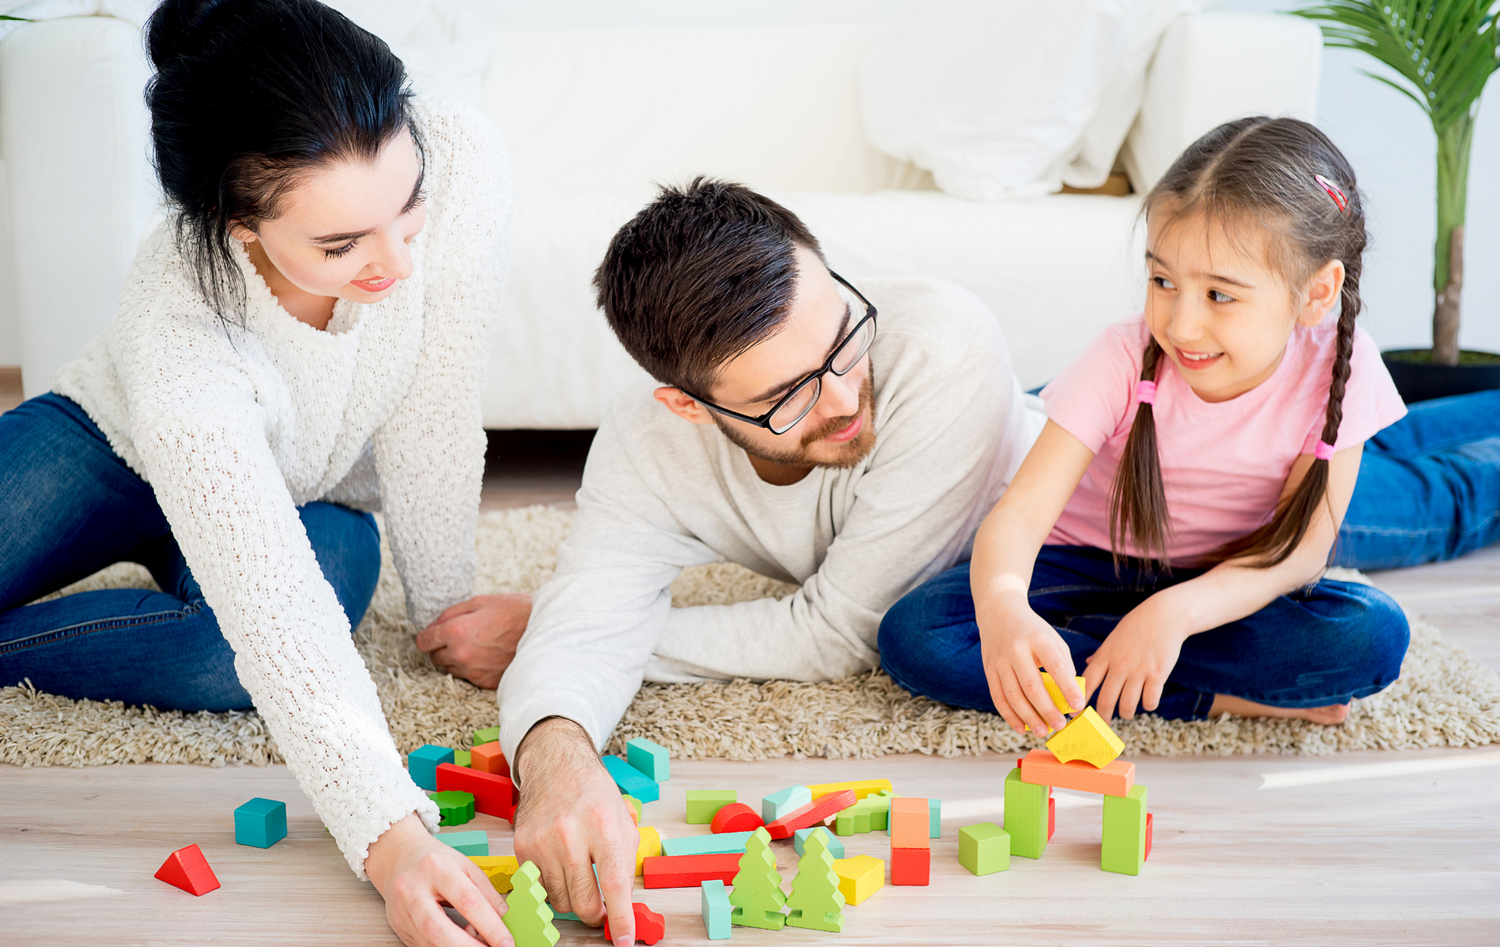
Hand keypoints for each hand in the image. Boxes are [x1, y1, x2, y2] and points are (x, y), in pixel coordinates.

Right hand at [365, 812, 512, 946]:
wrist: (399, 858)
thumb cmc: (436, 862)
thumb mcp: (466, 867)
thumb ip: (487, 894)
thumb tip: (505, 921)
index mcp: (437, 868)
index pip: (467, 900)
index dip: (490, 926)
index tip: (506, 942)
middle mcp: (414, 889)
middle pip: (439, 928)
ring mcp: (402, 910)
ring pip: (429, 942)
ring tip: (478, 946)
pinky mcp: (398, 926)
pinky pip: (423, 945)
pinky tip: (458, 943)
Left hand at [415, 594, 532, 688]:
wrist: (546, 632)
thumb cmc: (515, 612)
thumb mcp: (481, 602)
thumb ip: (451, 613)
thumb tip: (433, 626)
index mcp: (456, 631)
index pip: (424, 642)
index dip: (426, 637)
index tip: (432, 635)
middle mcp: (461, 654)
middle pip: (434, 658)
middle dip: (441, 648)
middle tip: (458, 638)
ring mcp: (474, 671)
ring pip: (451, 669)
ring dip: (457, 659)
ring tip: (477, 646)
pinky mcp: (486, 682)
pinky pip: (469, 677)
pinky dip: (473, 668)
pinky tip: (487, 656)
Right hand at [512, 717, 638, 946]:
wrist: (556, 767)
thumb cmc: (594, 795)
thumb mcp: (623, 823)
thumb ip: (624, 865)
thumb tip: (621, 908)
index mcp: (603, 826)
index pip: (613, 884)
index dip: (620, 919)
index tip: (624, 941)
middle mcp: (570, 834)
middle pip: (582, 902)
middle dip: (595, 914)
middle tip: (601, 909)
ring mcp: (542, 842)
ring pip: (560, 901)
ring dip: (573, 899)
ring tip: (580, 876)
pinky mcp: (522, 847)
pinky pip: (540, 888)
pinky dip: (553, 887)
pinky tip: (561, 867)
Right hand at [975, 589, 1083, 735]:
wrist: (998, 612)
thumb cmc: (1032, 630)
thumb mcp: (1052, 638)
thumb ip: (1063, 663)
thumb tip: (1070, 695)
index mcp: (1038, 639)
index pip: (1056, 666)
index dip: (1068, 688)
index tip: (1079, 706)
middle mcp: (1016, 650)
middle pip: (1032, 686)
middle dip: (1047, 709)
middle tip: (1060, 725)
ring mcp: (999, 661)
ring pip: (1013, 695)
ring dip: (1028, 717)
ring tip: (1043, 731)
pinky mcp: (989, 670)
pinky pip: (998, 697)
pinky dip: (1009, 715)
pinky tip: (1021, 727)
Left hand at [1084, 596, 1187, 720]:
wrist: (1165, 616)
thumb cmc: (1137, 626)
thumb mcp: (1113, 638)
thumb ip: (1101, 654)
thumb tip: (1087, 665)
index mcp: (1105, 656)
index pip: (1087, 683)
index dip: (1080, 700)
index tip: (1076, 713)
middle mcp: (1119, 665)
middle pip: (1105, 700)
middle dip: (1102, 718)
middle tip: (1102, 725)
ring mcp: (1139, 671)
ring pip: (1127, 705)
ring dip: (1126, 714)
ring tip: (1126, 713)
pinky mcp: (1158, 674)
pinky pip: (1150, 701)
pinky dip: (1148, 705)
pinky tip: (1148, 701)